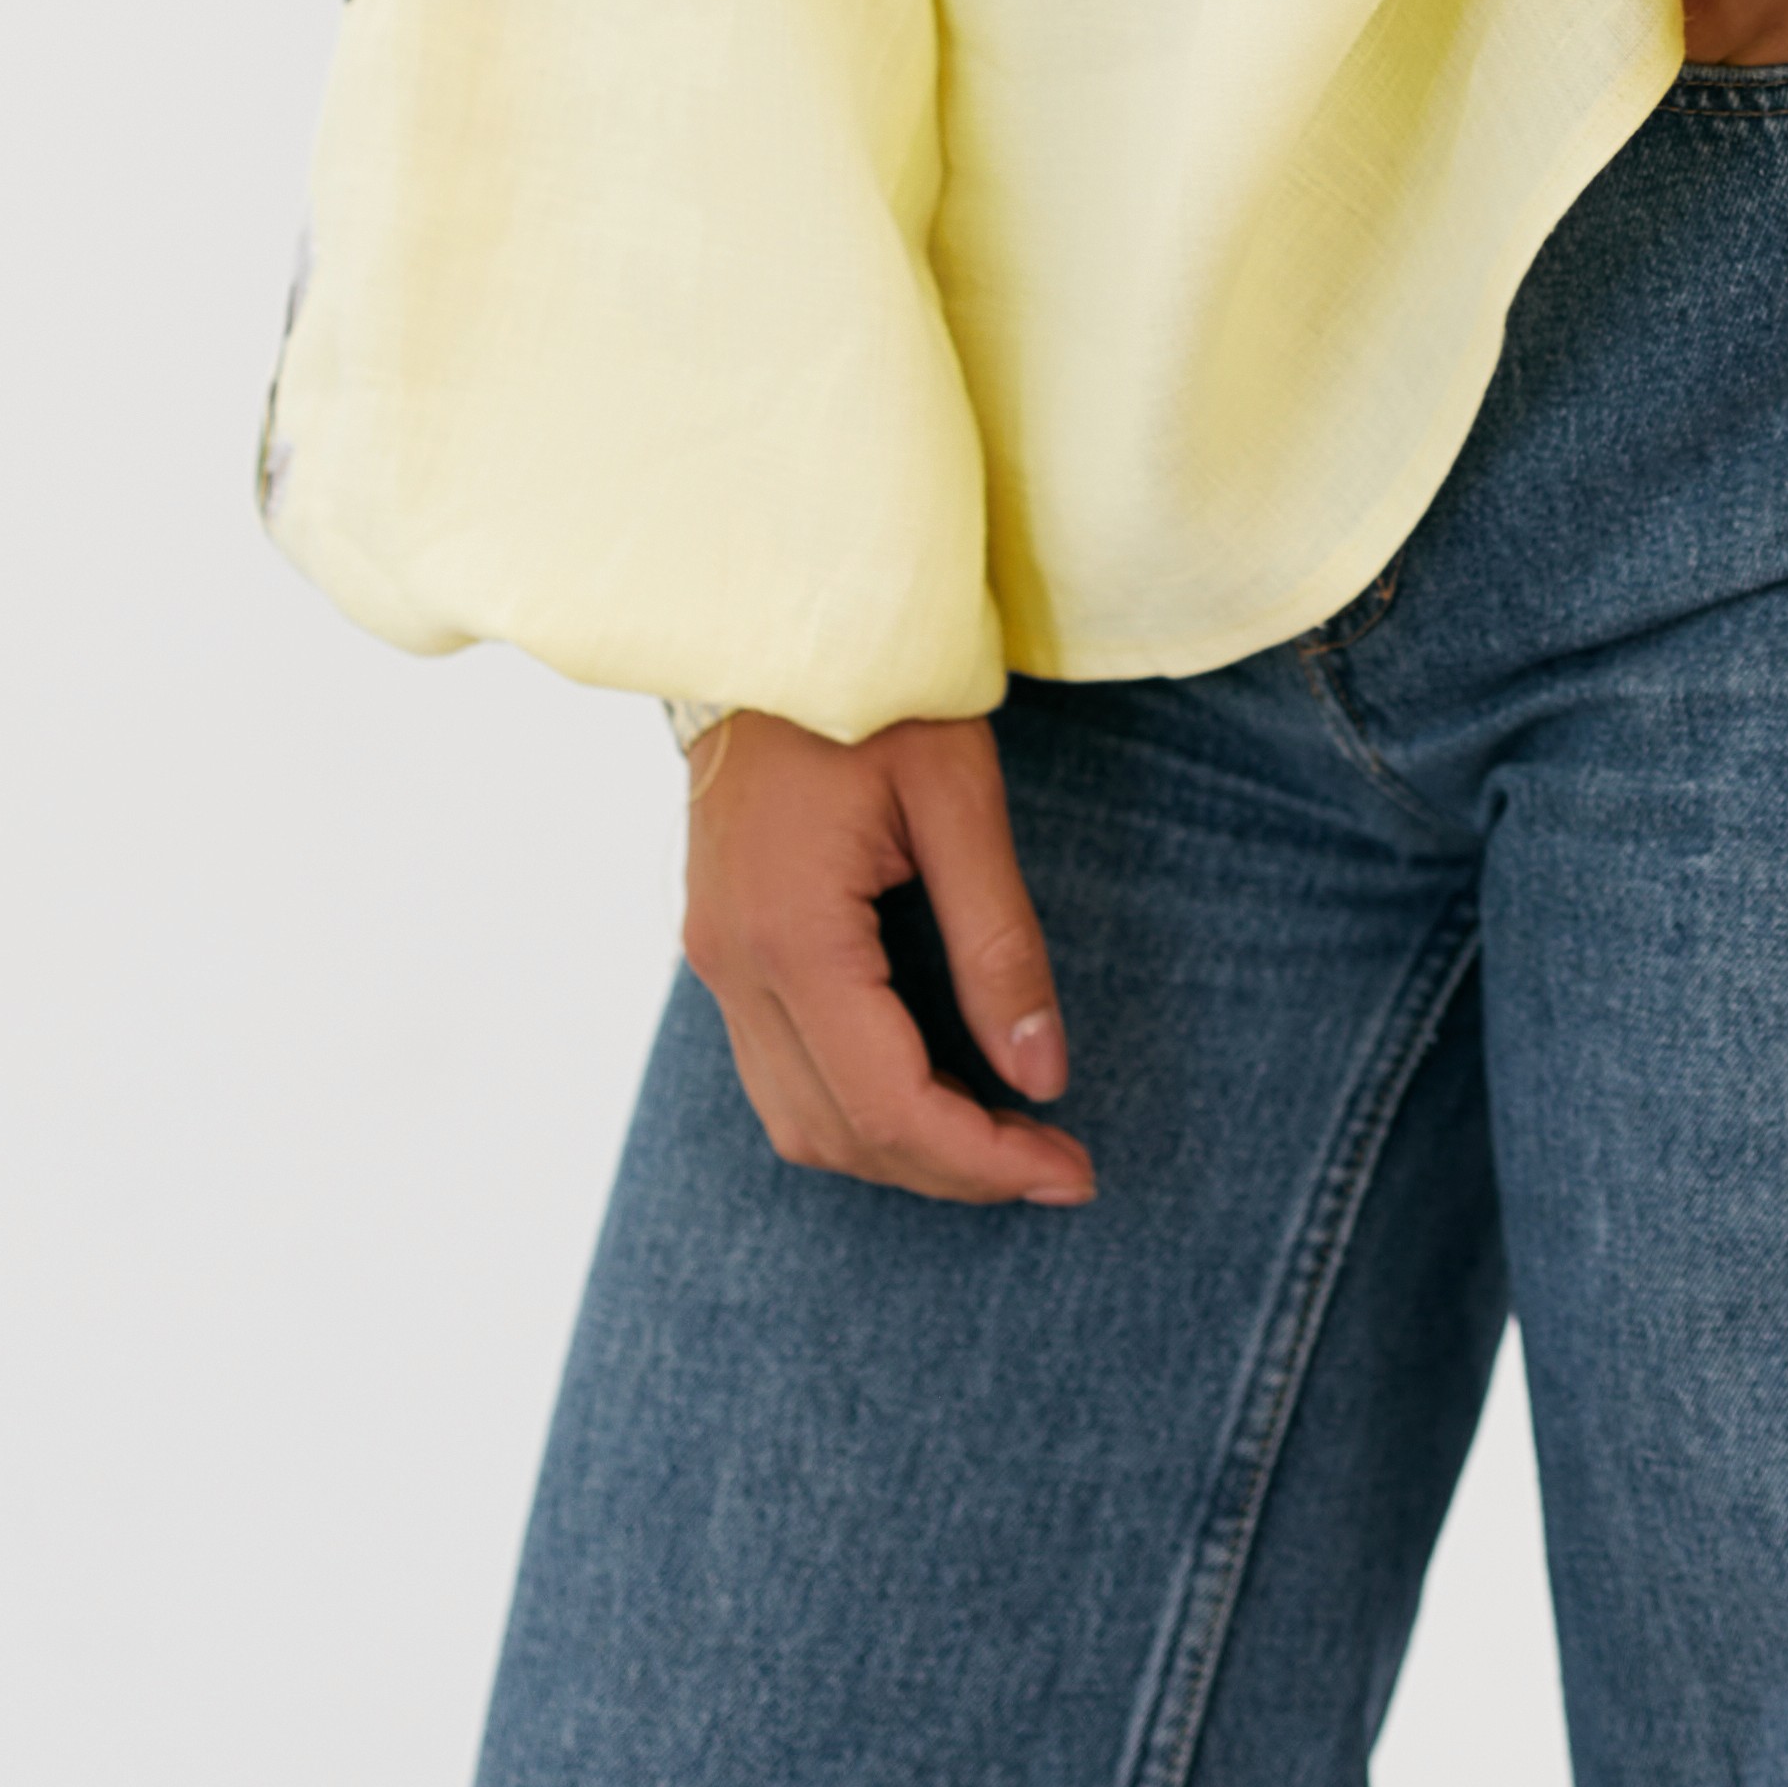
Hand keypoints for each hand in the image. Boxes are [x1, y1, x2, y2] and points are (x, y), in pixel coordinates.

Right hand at [681, 708, 1096, 1205]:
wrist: (771, 615)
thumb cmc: (875, 684)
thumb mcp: (960, 796)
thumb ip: (999, 942)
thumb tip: (1041, 1073)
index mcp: (792, 932)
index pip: (887, 1104)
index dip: (983, 1160)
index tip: (1070, 1170)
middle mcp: (735, 964)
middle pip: (839, 1133)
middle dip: (952, 1171)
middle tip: (1055, 1165)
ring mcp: (717, 958)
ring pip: (798, 1120)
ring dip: (900, 1151)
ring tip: (1002, 1141)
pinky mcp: (722, 945)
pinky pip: (780, 1071)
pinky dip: (857, 1106)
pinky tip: (932, 1089)